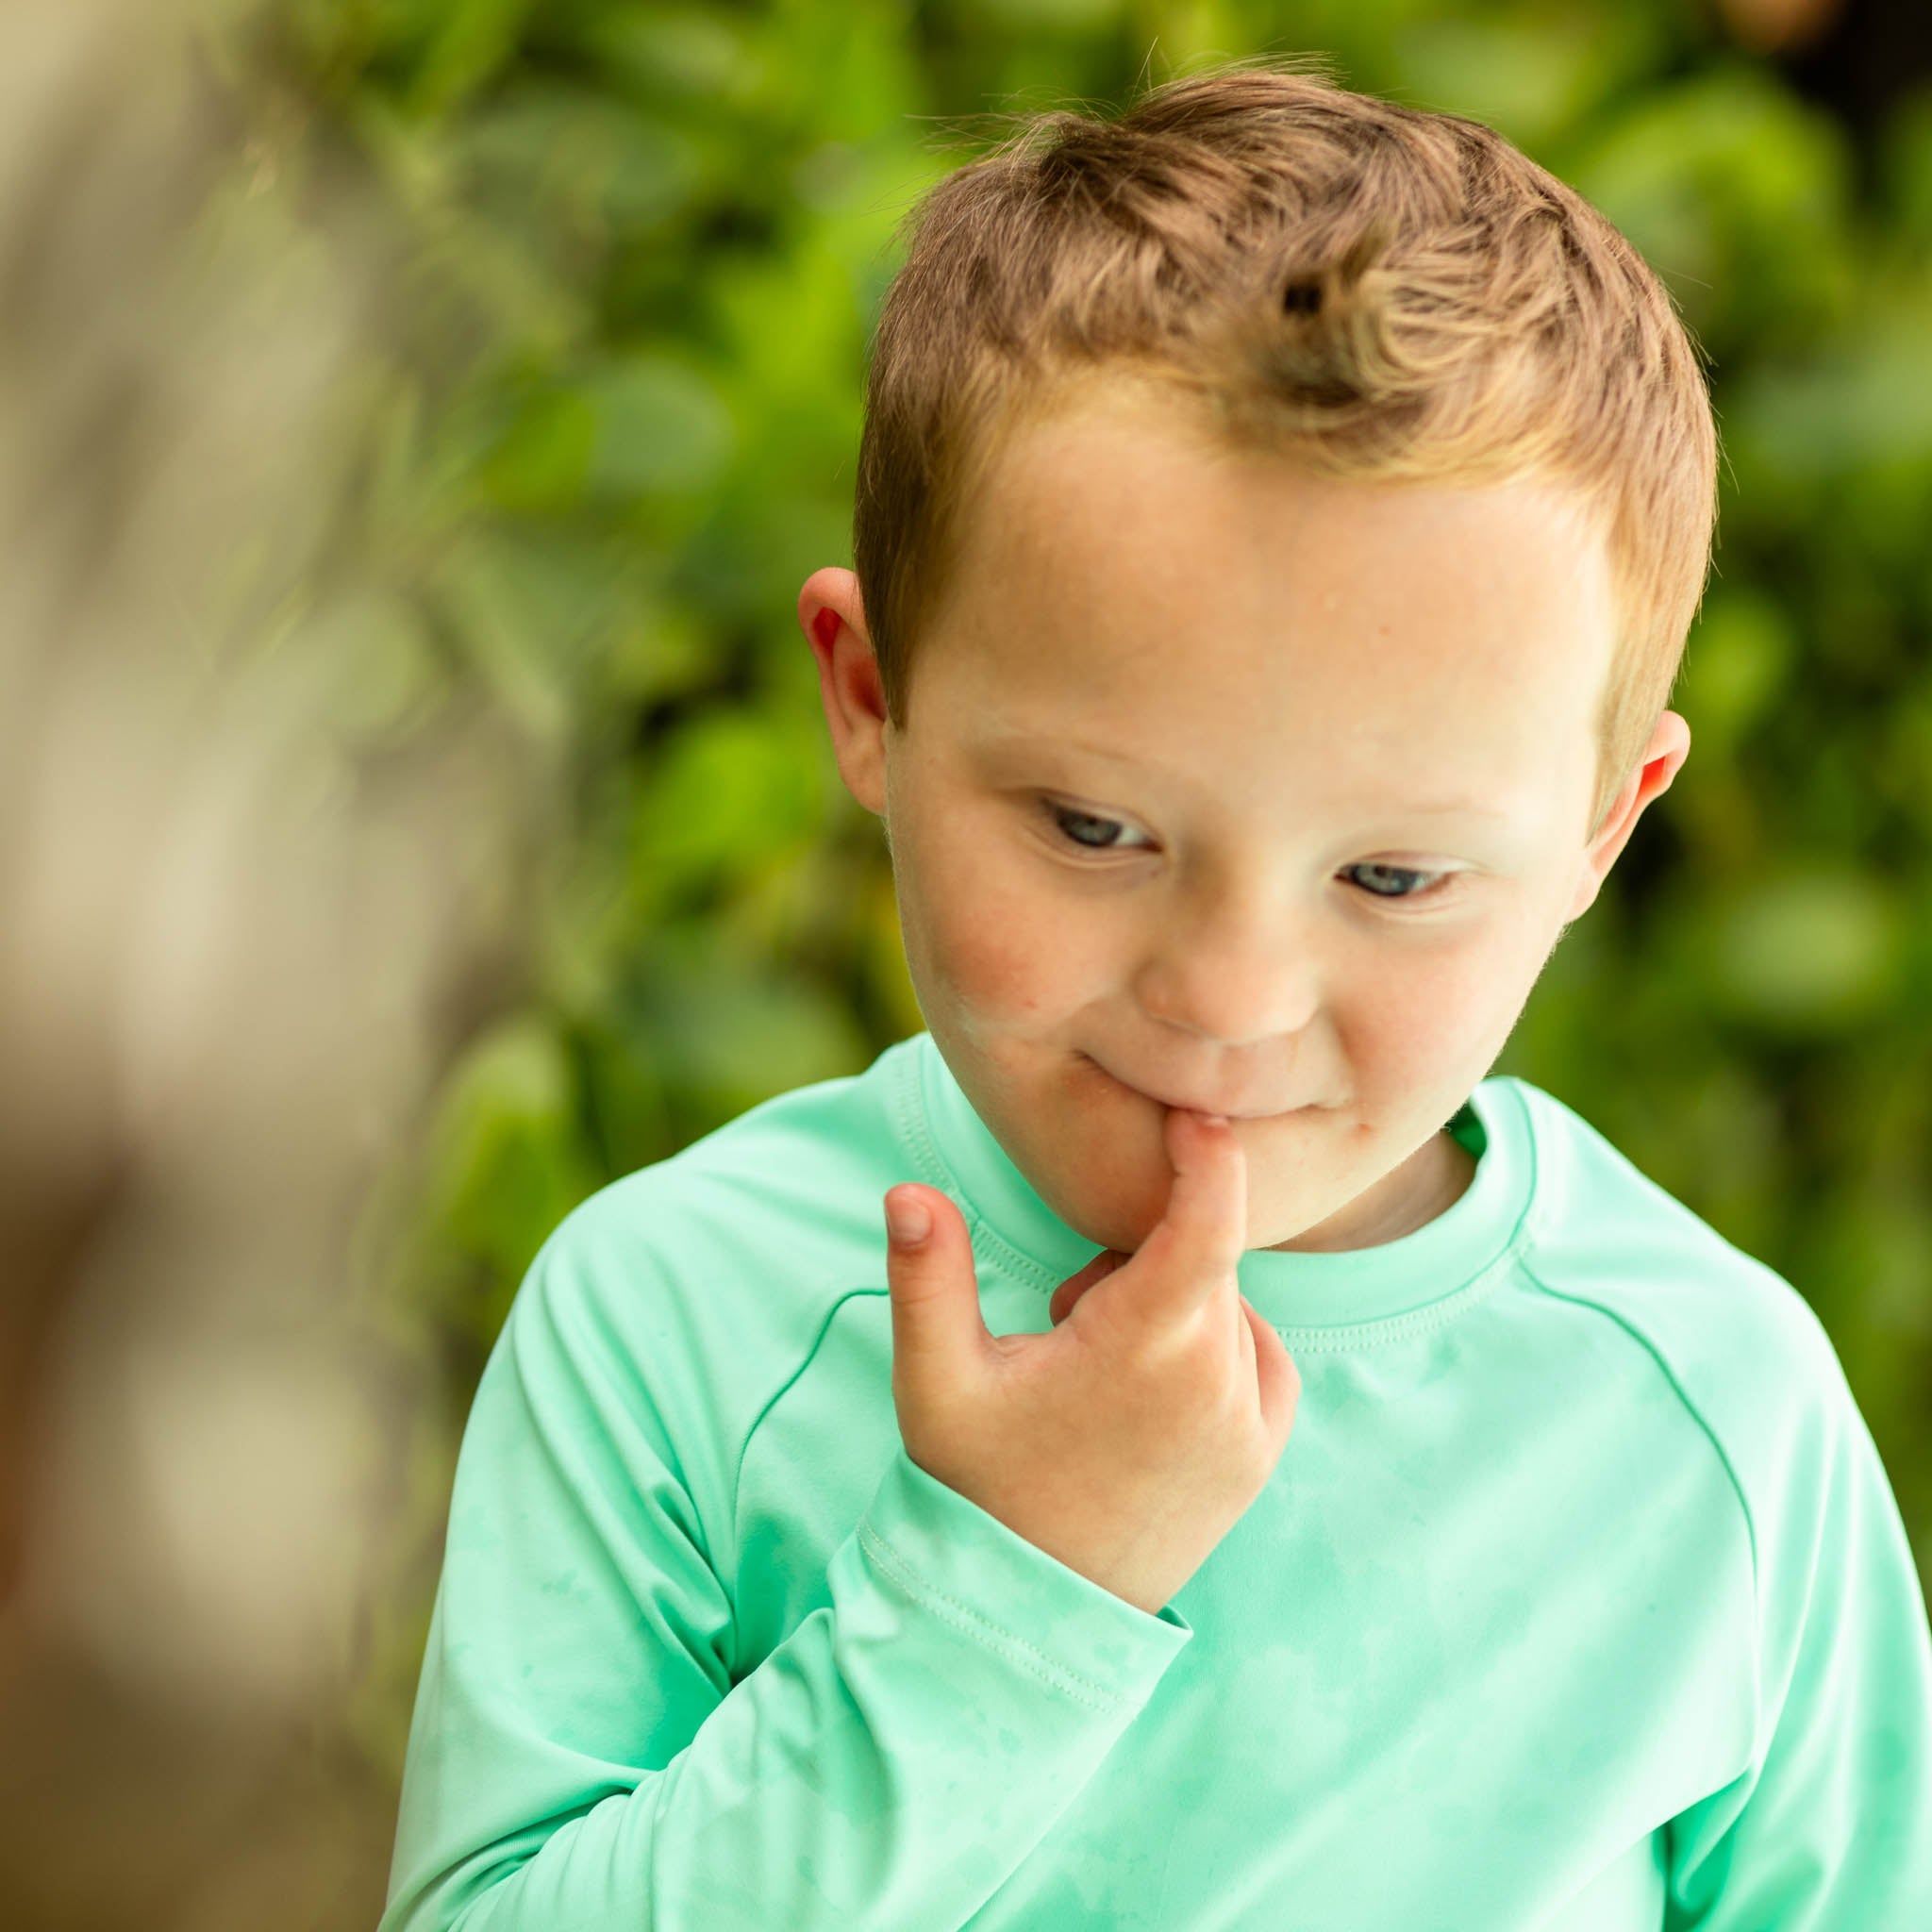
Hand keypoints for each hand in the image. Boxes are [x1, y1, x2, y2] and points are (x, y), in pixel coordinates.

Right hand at [882, 1107, 1299, 1616]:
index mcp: (1148, 1347)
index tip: (1194, 1113)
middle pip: (1203, 1257)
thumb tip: (906, 1190)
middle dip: (1139, 1260)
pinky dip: (1214, 1347)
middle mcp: (1219, 1381)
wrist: (1029, 1616)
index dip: (1208, 1154)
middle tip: (1064, 1321)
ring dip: (1175, 1306)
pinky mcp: (1263, 1456)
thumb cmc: (977, 1486)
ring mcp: (1251, 1426)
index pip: (1207, 1219)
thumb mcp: (936, 1380)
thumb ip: (927, 1276)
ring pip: (1228, 1305)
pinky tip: (1146, 1392)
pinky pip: (1259, 1356)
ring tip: (1098, 1375)